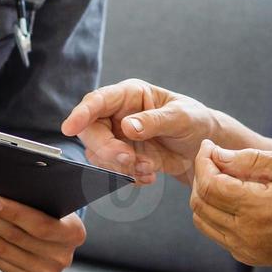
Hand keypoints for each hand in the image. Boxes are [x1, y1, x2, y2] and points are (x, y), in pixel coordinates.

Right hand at [61, 79, 219, 185]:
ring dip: (120, 166)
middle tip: (129, 160)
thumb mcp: (181, 117)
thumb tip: (127, 126)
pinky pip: (112, 170)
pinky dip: (129, 177)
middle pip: (91, 131)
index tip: (69, 128)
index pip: (97, 101)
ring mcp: (117, 137)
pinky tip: (149, 175)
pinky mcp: (122, 157)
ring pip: (98, 155)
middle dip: (106, 149)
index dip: (81, 114)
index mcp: (129, 95)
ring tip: (150, 168)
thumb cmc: (194, 121)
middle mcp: (117, 114)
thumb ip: (154, 121)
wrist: (202, 148)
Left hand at [188, 140, 271, 271]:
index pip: (210, 185)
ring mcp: (246, 249)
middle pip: (200, 202)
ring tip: (225, 175)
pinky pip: (216, 232)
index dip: (203, 161)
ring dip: (205, 194)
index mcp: (259, 210)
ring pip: (202, 220)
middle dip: (202, 174)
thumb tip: (219, 155)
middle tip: (217, 157)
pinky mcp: (249, 256)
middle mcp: (247, 235)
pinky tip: (235, 195)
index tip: (210, 145)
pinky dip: (215, 211)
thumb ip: (255, 160)